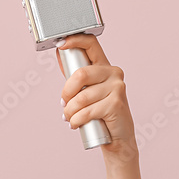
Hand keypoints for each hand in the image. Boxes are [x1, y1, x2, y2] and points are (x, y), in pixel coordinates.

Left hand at [58, 34, 136, 161]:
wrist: (118, 138)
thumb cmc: (100, 113)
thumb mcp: (87, 91)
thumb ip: (76, 75)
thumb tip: (60, 53)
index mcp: (105, 67)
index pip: (91, 44)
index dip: (75, 40)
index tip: (60, 44)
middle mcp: (113, 73)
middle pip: (81, 74)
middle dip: (66, 92)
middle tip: (64, 104)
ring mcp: (117, 87)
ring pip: (82, 97)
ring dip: (69, 111)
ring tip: (70, 118)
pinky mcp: (116, 103)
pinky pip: (87, 111)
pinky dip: (76, 120)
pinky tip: (76, 123)